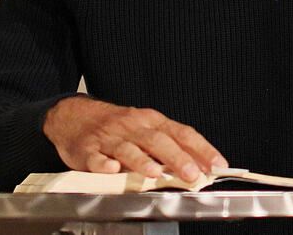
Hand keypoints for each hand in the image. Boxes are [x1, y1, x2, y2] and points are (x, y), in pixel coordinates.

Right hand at [43, 96, 227, 181]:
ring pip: (128, 148)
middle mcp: (133, 127)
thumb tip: (200, 166)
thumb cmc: (117, 127)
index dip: (202, 149)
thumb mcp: (145, 129)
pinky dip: (103, 164)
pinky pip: (96, 157)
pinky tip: (111, 170)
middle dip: (177, 158)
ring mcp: (110, 138)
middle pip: (158, 140)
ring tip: (155, 174)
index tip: (218, 164)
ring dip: (142, 161)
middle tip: (193, 174)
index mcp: (151, 121)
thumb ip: (169, 146)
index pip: (182, 133)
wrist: (74, 116)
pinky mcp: (88, 149)